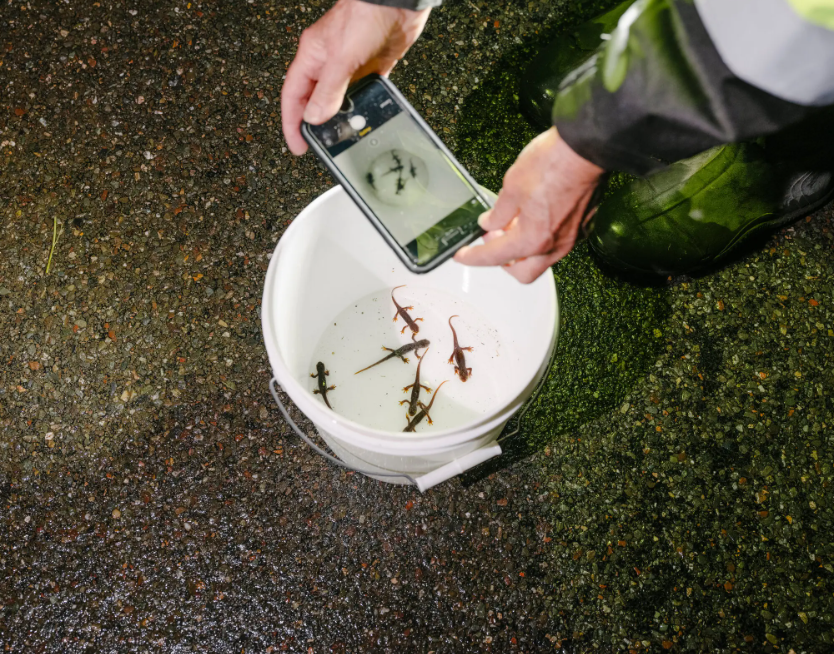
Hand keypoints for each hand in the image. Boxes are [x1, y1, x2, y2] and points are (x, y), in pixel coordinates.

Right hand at [281, 0, 430, 154]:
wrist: (398, 3)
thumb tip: (315, 117)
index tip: (297, 144)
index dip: (292, 122)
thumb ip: (328, 91)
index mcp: (313, 58)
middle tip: (320, 143)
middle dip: (316, 123)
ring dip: (342, 117)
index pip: (294, 96)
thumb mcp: (341, 58)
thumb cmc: (364, 15)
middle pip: (315, 101)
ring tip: (344, 136)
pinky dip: (363, 107)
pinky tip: (365, 118)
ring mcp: (351, 67)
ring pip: (340, 101)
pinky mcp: (372, 69)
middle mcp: (329, 63)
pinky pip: (363, 94)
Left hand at [454, 127, 603, 282]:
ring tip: (511, 223)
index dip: (473, 257)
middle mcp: (554, 245)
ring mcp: (571, 238)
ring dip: (522, 249)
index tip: (462, 256)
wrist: (587, 148)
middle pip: (522, 272)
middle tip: (492, 239)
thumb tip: (490, 222)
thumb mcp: (512, 187)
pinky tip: (532, 217)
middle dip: (503, 262)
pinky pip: (555, 244)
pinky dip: (539, 238)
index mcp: (533, 239)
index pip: (495, 257)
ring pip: (541, 259)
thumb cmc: (553, 163)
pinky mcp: (581, 226)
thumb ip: (498, 212)